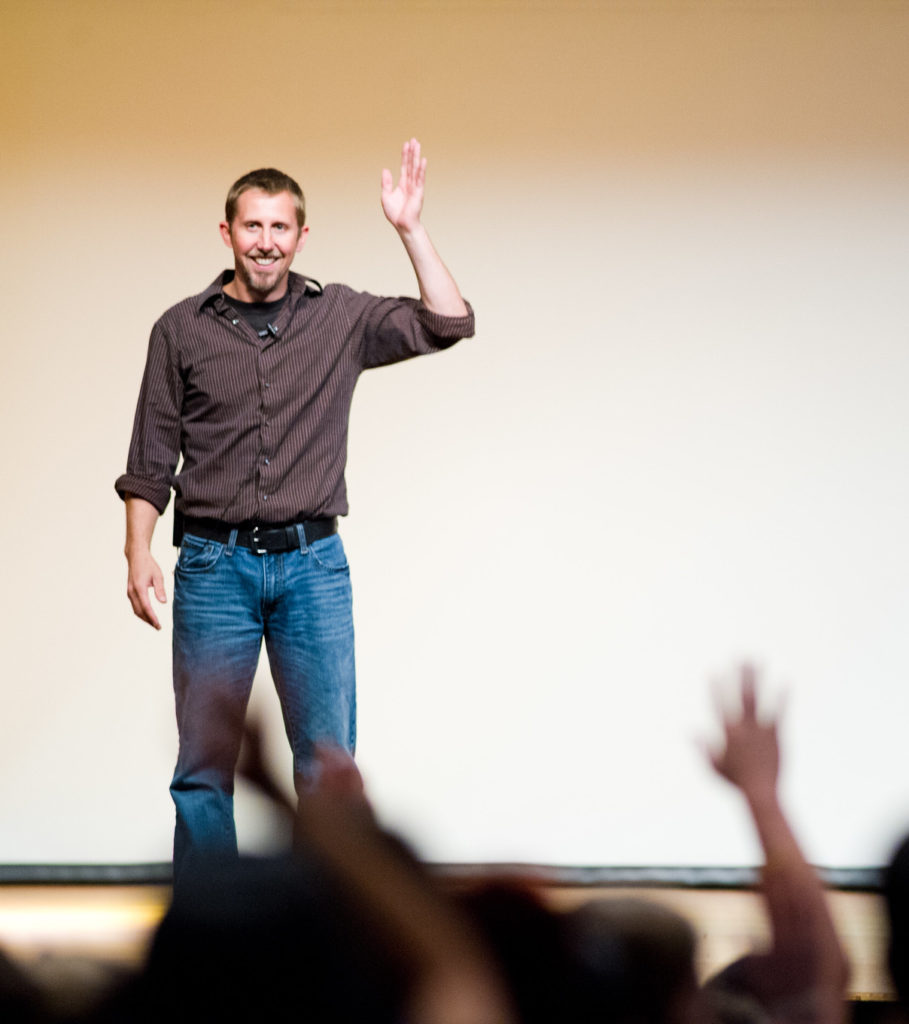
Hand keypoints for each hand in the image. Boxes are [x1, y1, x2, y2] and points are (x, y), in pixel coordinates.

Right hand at [126, 548, 165, 629]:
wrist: (136, 557)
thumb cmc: (149, 565)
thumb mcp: (158, 575)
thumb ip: (160, 589)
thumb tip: (164, 602)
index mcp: (139, 588)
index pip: (146, 607)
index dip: (152, 618)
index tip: (158, 625)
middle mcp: (132, 592)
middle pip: (139, 612)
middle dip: (148, 621)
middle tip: (158, 627)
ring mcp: (129, 592)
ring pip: (136, 610)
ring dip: (144, 618)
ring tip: (154, 623)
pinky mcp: (129, 592)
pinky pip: (134, 605)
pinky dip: (141, 612)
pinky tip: (148, 615)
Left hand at [381, 138, 425, 233]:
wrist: (402, 225)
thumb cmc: (395, 214)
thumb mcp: (386, 196)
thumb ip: (386, 183)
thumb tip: (386, 169)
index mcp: (402, 185)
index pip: (404, 167)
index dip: (404, 156)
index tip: (406, 144)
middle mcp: (410, 184)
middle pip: (411, 164)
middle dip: (412, 152)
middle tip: (414, 140)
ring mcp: (415, 187)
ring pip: (416, 168)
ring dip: (416, 156)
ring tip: (418, 144)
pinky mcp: (418, 193)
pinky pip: (420, 179)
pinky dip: (421, 169)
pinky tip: (423, 160)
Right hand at [707, 664, 780, 800]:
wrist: (761, 794)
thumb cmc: (736, 782)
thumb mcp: (714, 766)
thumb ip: (703, 748)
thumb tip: (690, 732)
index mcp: (727, 735)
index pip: (718, 706)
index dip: (715, 688)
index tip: (712, 672)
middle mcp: (743, 728)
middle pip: (741, 696)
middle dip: (740, 676)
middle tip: (741, 658)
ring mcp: (760, 731)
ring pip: (758, 699)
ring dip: (758, 679)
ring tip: (760, 662)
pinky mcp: (775, 736)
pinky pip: (779, 713)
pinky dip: (782, 698)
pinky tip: (785, 682)